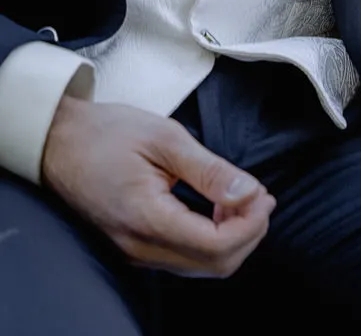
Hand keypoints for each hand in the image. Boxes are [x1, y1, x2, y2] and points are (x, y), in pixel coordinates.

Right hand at [42, 93, 274, 276]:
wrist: (58, 142)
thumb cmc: (106, 134)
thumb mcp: (165, 138)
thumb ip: (209, 170)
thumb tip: (249, 192)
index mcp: (147, 219)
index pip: (216, 246)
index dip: (250, 224)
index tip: (263, 194)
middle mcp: (140, 247)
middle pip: (214, 265)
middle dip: (248, 234)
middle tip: (261, 196)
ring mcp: (135, 251)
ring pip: (200, 266)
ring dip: (232, 238)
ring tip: (244, 198)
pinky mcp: (135, 246)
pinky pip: (184, 257)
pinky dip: (212, 239)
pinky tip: (218, 208)